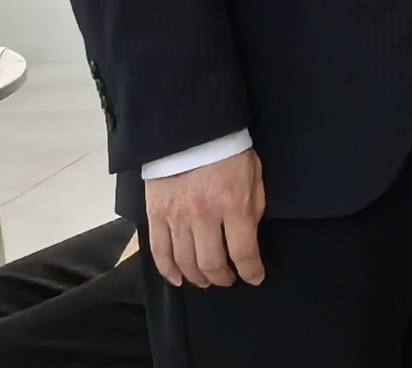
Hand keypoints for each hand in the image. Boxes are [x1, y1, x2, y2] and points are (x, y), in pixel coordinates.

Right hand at [141, 148, 264, 288]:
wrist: (192, 131)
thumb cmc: (230, 154)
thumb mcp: (255, 178)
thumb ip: (252, 210)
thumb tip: (248, 239)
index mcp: (235, 206)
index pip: (244, 253)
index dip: (251, 271)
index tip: (255, 278)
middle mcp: (204, 216)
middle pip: (211, 263)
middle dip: (223, 278)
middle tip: (228, 280)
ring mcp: (176, 217)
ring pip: (184, 262)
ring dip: (197, 277)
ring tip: (206, 280)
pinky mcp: (156, 214)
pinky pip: (159, 251)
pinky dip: (168, 270)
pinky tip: (178, 279)